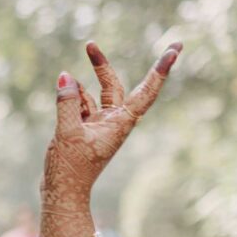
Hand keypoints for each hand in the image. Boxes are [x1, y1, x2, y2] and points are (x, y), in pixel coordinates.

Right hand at [42, 40, 179, 213]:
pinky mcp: (85, 128)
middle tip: (90, 44)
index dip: (161, 70)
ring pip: (94, 93)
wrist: (62, 192)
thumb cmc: (71, 168)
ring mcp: (100, 124)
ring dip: (80, 84)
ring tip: (63, 78)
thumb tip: (66, 76)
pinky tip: (62, 91)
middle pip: (112, 85)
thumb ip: (67, 102)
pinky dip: (71, 98)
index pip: (147, 91)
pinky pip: (80, 104)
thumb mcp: (66, 132)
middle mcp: (114, 121)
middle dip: (100, 65)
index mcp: (121, 123)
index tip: (175, 49)